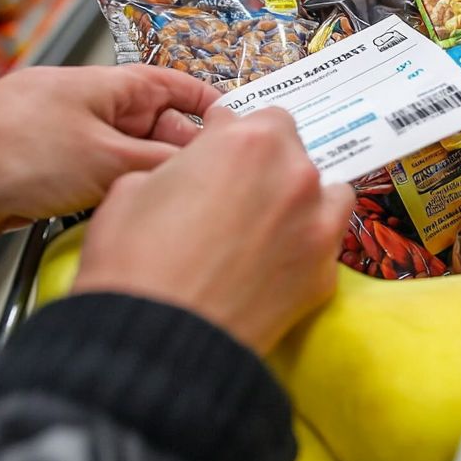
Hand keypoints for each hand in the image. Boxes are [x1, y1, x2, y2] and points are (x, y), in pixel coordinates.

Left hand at [0, 65, 218, 256]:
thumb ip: (159, 165)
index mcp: (101, 86)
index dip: (205, 101)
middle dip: (178, 149)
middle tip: (207, 177)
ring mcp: (61, 139)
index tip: (234, 120)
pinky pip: (94, 179)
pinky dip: (112, 193)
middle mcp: (83, 107)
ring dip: (143, 177)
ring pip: (123, 156)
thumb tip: (199, 167)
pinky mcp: (42, 172)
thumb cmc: (15, 154)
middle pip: (150, 124)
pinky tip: (126, 214)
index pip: (169, 83)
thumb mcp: (107, 160)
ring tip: (169, 200)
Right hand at [73, 106, 353, 353]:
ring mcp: (317, 223)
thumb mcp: (133, 186)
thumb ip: (181, 163)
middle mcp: (295, 174)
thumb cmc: (133, 262)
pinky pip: (327, 243)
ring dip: (302, 200)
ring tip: (266, 227)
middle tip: (236, 197)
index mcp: (249, 141)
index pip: (264, 117)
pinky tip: (276, 263)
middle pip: (295, 153)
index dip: (240, 136)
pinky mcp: (324, 273)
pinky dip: (308, 245)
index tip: (224, 154)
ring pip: (327, 192)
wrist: (156, 342)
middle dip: (269, 167)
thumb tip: (194, 167)